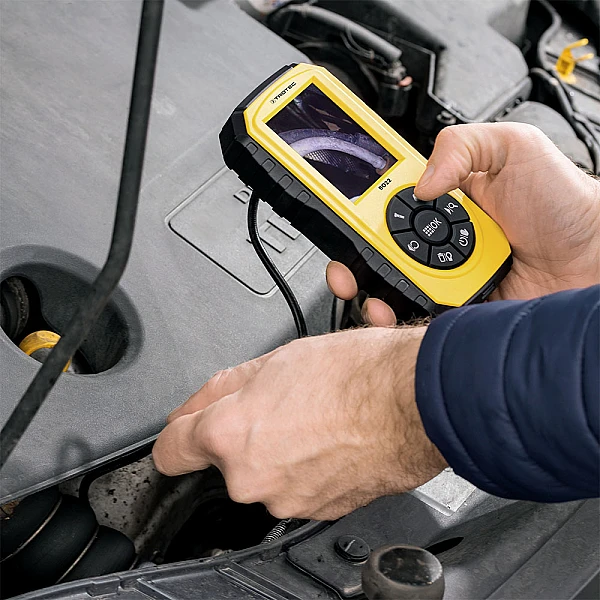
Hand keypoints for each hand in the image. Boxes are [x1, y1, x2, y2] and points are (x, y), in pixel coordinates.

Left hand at [153, 326, 446, 519]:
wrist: (414, 403)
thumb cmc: (356, 376)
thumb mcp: (277, 358)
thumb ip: (224, 385)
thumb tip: (200, 402)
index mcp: (230, 435)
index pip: (171, 449)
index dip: (178, 432)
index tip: (186, 427)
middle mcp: (251, 477)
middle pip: (223, 459)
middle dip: (240, 433)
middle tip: (276, 403)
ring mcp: (286, 499)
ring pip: (263, 473)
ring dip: (276, 449)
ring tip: (311, 417)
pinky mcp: (317, 510)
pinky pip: (295, 486)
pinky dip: (304, 466)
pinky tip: (328, 437)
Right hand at [328, 123, 599, 319]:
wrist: (592, 259)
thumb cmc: (563, 203)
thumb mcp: (514, 148)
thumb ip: (463, 145)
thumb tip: (419, 181)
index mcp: (441, 198)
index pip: (385, 198)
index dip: (354, 204)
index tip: (335, 209)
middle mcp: (436, 237)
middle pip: (377, 247)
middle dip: (349, 257)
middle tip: (346, 265)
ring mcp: (442, 274)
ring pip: (389, 284)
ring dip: (369, 290)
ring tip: (370, 290)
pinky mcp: (453, 307)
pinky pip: (415, 314)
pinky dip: (396, 316)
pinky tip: (392, 310)